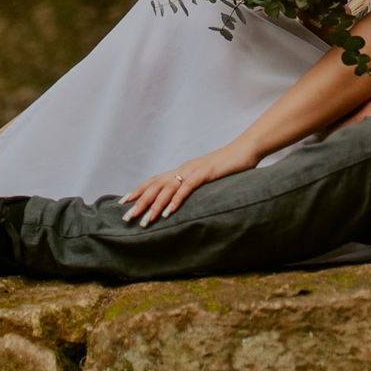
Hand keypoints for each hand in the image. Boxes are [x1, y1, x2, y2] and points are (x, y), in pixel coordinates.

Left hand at [120, 142, 258, 226]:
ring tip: (144, 221)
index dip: (138, 191)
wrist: (246, 149)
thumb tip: (187, 199)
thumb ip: (196, 186)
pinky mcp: (206, 173)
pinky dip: (176, 200)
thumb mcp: (208, 177)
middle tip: (126, 218)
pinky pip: (187, 188)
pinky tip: (168, 212)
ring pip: (168, 189)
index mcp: (182, 170)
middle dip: (139, 202)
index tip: (123, 202)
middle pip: (155, 186)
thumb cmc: (230, 165)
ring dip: (154, 206)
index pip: (155, 181)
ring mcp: (194, 170)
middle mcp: (184, 169)